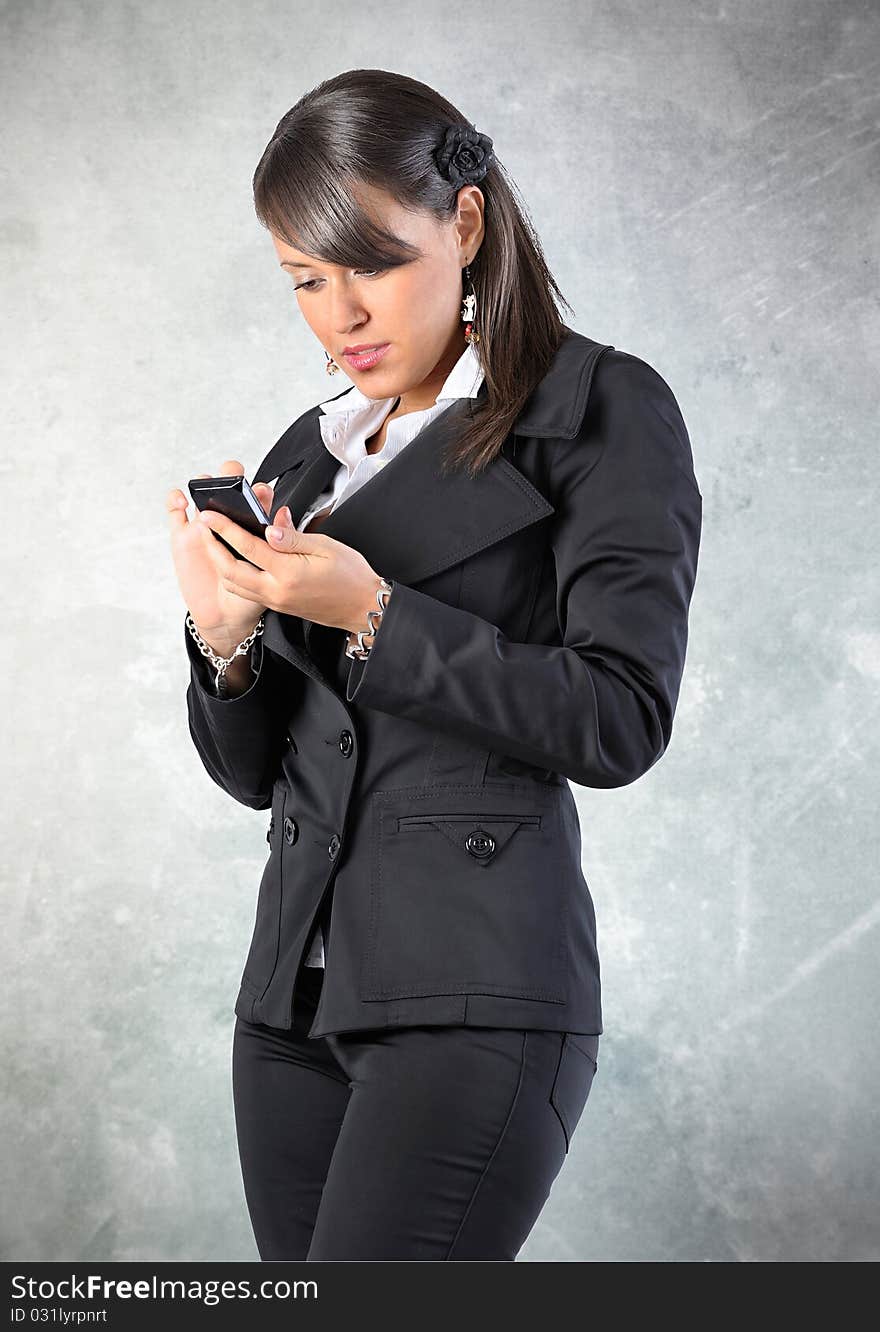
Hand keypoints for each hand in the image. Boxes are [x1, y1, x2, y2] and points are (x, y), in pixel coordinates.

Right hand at [166, 460, 276, 656]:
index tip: (262, 493)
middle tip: (232, 478)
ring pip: (202, 495)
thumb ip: (282, 542)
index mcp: (251, 526)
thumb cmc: (253, 592)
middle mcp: (228, 521)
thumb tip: (284, 514)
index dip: (259, 491)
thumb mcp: (272, 570)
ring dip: (204, 484)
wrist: (227, 617)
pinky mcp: (183, 536)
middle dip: (230, 476)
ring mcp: (204, 527)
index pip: (257, 498)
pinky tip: (182, 500)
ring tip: (207, 485)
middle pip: (229, 489)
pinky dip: (175, 500)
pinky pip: (175, 513)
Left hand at [196, 502, 387, 636]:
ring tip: (215, 542)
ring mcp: (275, 601)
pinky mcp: (278, 606)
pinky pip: (247, 591)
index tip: (209, 515)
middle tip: (204, 528)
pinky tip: (236, 560)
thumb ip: (293, 537)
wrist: (362, 608)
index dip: (225, 529)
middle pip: (230, 571)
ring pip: (235, 584)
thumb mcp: (325, 547)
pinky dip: (234, 575)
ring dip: (220, 563)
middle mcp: (277, 591)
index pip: (248, 547)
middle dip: (212, 548)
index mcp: (289, 573)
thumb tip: (270, 527)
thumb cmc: (351, 576)